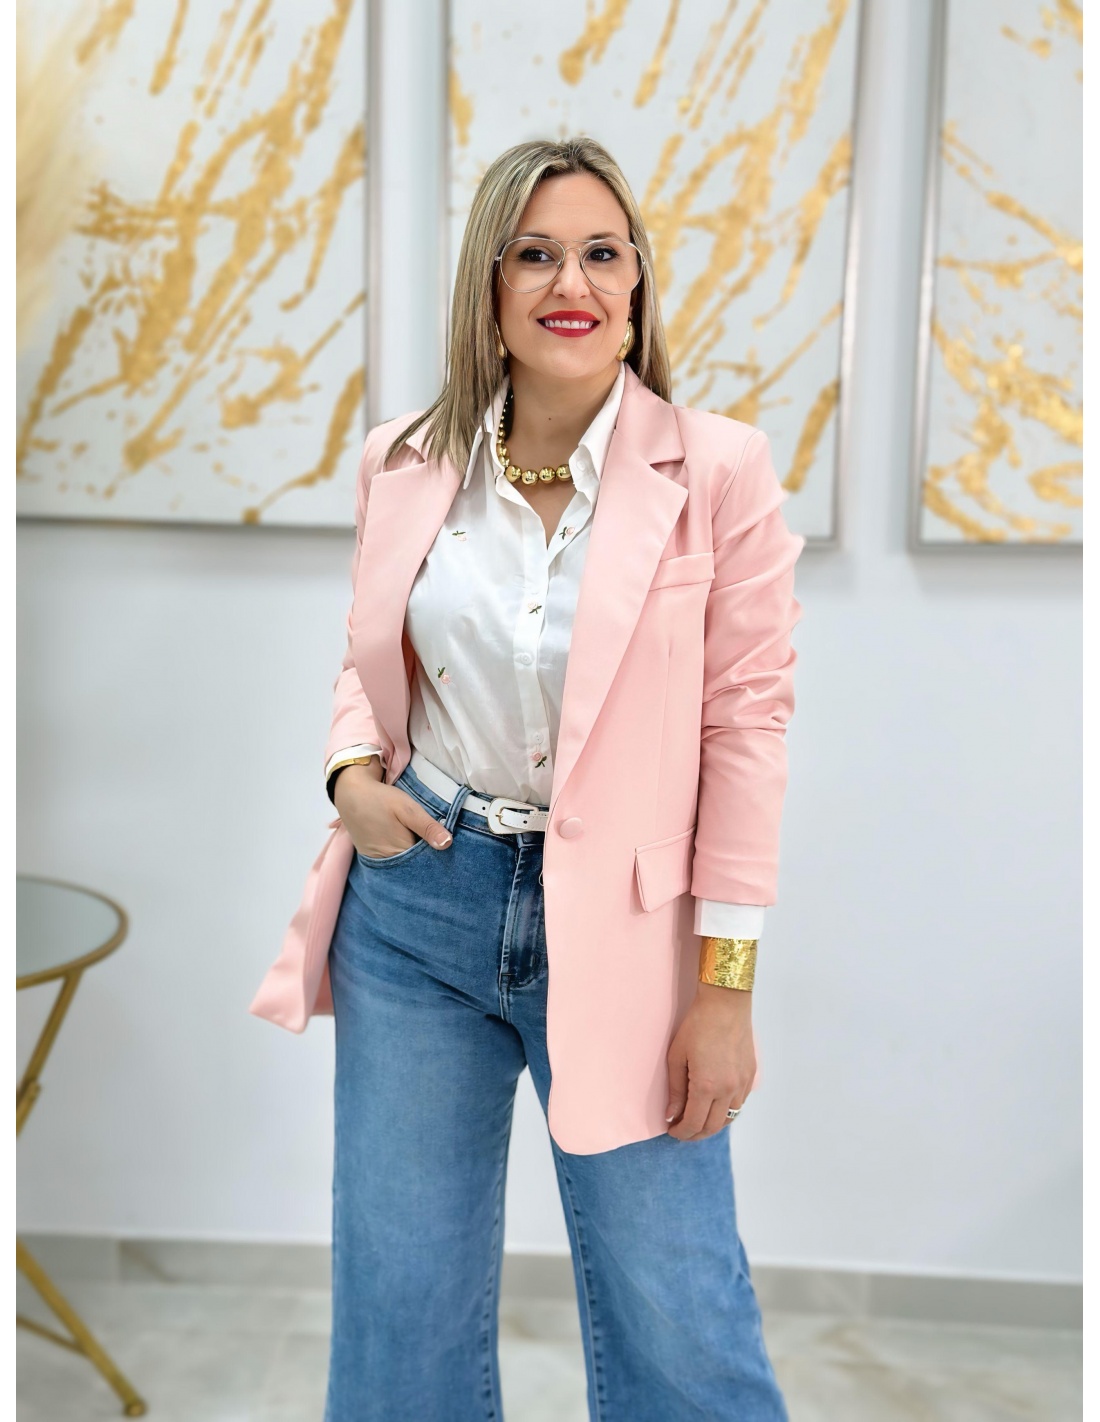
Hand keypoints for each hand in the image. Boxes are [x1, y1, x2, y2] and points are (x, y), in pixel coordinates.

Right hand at [333, 765, 452, 858]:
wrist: (350, 792)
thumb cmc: (380, 799)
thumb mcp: (408, 809)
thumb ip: (427, 827)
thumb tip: (448, 844)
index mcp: (400, 852)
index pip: (426, 863)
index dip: (438, 856)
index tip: (448, 848)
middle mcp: (388, 861)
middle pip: (414, 865)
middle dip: (427, 857)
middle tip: (438, 844)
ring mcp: (377, 860)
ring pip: (403, 863)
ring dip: (414, 856)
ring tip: (424, 843)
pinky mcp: (371, 855)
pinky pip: (391, 859)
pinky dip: (401, 854)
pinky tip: (407, 843)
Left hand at [665, 983, 754, 1140]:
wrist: (726, 1004)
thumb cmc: (697, 1026)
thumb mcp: (677, 1056)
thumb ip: (676, 1090)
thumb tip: (672, 1115)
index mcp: (707, 1086)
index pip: (694, 1123)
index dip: (681, 1132)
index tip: (672, 1131)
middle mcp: (728, 1090)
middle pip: (712, 1127)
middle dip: (695, 1134)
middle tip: (683, 1131)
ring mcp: (742, 1084)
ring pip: (729, 1118)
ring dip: (712, 1125)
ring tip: (698, 1121)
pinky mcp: (750, 1076)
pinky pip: (739, 1104)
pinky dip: (726, 1112)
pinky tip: (715, 1106)